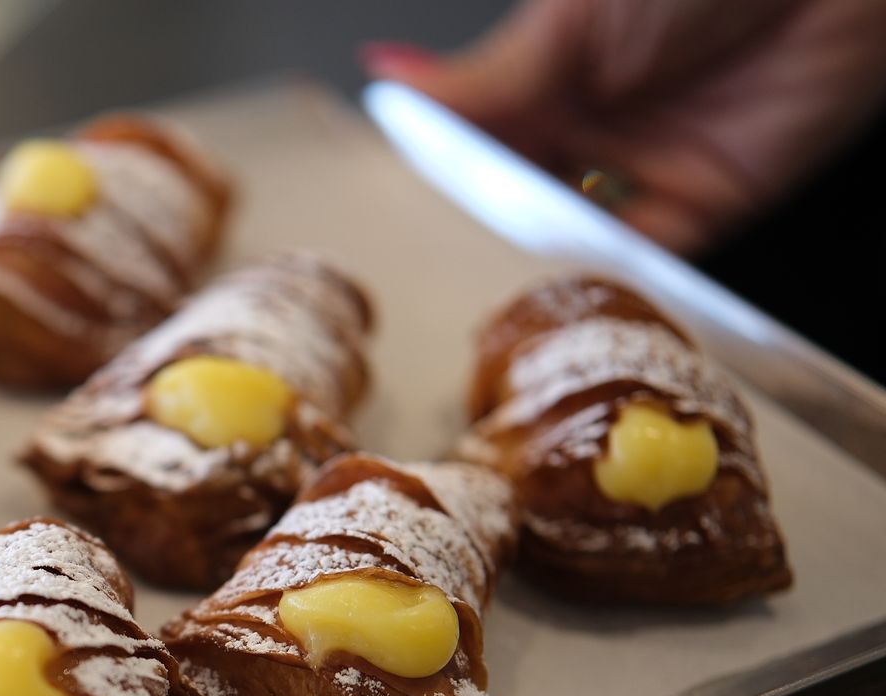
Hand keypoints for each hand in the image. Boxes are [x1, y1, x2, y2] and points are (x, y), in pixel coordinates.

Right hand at [363, 0, 885, 254]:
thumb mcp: (571, 16)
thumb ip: (485, 76)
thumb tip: (389, 80)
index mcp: (543, 74)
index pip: (471, 142)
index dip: (437, 176)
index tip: (396, 208)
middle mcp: (585, 127)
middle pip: (512, 200)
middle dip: (479, 229)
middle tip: (437, 256)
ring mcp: (638, 171)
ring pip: (567, 238)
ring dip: (536, 259)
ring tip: (496, 276)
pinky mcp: (698, 209)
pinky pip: (641, 259)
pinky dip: (605, 276)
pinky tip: (569, 276)